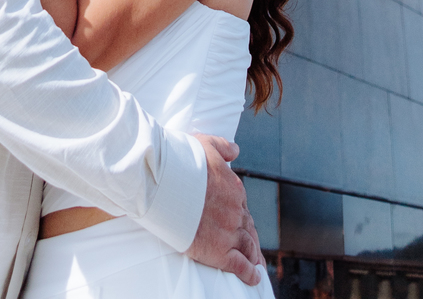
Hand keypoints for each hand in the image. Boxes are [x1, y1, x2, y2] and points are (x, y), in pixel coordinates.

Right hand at [187, 136, 262, 286]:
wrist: (166, 182)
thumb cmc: (182, 162)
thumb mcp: (206, 145)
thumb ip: (223, 147)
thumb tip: (235, 150)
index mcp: (234, 188)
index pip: (241, 206)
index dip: (241, 216)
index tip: (240, 223)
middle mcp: (235, 211)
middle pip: (247, 227)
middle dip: (251, 237)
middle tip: (253, 248)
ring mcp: (229, 231)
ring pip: (248, 246)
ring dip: (254, 256)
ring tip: (256, 265)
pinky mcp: (219, 251)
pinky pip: (240, 265)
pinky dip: (249, 273)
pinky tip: (254, 277)